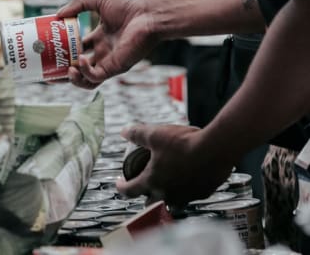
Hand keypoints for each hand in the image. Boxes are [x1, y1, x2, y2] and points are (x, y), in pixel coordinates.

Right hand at [57, 0, 157, 87]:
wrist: (148, 15)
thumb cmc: (129, 6)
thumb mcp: (97, 1)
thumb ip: (77, 5)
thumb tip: (58, 15)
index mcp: (99, 38)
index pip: (77, 49)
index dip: (63, 51)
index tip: (49, 49)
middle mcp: (103, 52)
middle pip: (79, 68)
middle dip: (63, 71)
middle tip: (49, 69)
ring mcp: (108, 61)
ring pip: (87, 80)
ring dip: (73, 79)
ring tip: (65, 71)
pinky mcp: (115, 67)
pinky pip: (96, 77)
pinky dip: (85, 72)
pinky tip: (80, 61)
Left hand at [117, 124, 233, 206]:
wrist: (215, 149)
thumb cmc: (183, 143)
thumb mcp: (154, 134)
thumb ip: (137, 133)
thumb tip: (124, 132)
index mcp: (152, 181)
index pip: (130, 190)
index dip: (121, 187)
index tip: (119, 184)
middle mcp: (168, 194)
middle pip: (150, 203)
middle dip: (144, 195)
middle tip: (144, 184)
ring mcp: (186, 196)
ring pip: (172, 202)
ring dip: (166, 195)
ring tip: (166, 183)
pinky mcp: (203, 193)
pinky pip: (190, 195)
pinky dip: (185, 189)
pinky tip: (187, 177)